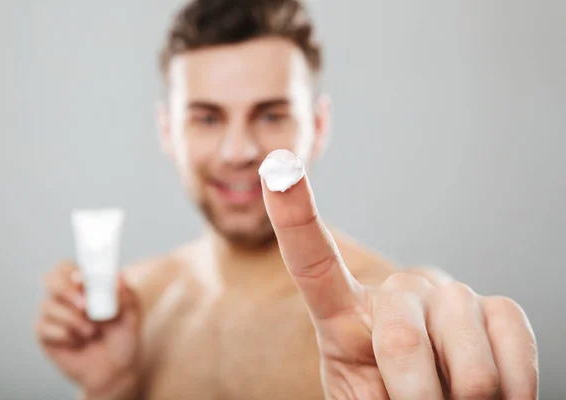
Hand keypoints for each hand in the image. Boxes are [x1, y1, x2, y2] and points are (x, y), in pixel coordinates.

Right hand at [35, 261, 141, 396]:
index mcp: (86, 286)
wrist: (116, 370)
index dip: (73, 270)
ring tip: (91, 332)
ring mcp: (54, 315)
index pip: (69, 267)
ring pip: (47, 305)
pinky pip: (43, 326)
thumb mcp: (132, 315)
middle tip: (84, 306)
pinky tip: (77, 341)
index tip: (83, 280)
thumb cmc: (123, 337)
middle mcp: (67, 297)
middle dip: (65, 290)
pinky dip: (63, 334)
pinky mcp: (45, 334)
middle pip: (50, 279)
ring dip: (71, 319)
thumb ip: (126, 295)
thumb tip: (118, 275)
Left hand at [260, 151, 537, 398]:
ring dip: (462, 393)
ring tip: (453, 399)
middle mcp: (394, 293)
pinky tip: (500, 391)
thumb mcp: (358, 399)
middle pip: (399, 335)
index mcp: (343, 316)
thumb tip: (393, 346)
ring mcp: (445, 297)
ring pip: (458, 333)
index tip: (277, 167)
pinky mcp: (496, 308)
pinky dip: (513, 377)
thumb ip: (359, 382)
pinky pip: (511, 330)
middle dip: (414, 393)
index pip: (312, 261)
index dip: (294, 215)